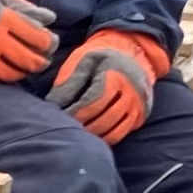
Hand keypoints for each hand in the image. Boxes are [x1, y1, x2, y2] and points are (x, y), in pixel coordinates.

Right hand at [0, 0, 59, 82]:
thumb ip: (22, 6)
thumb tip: (49, 18)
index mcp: (5, 19)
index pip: (38, 38)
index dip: (48, 43)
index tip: (47, 45)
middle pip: (30, 59)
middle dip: (40, 62)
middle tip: (41, 61)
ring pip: (13, 73)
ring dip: (23, 73)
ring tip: (24, 69)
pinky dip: (3, 79)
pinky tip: (5, 74)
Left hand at [47, 27, 168, 144]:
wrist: (133, 55)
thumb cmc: (103, 58)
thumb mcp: (84, 60)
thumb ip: (70, 81)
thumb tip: (53, 103)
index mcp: (117, 77)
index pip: (94, 102)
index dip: (75, 112)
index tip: (61, 115)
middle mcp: (132, 94)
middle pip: (103, 120)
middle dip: (81, 126)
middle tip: (65, 127)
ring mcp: (138, 108)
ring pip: (113, 132)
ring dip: (91, 136)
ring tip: (75, 132)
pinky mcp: (139, 117)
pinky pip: (120, 134)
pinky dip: (103, 138)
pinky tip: (89, 135)